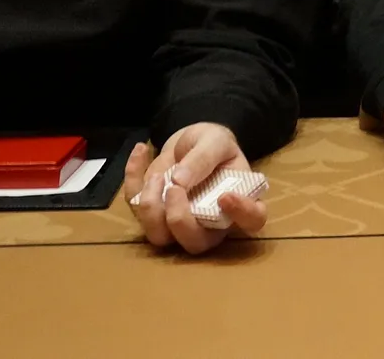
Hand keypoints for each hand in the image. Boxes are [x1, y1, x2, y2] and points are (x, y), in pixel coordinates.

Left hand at [123, 123, 263, 254]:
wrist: (190, 140)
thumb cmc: (212, 143)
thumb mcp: (216, 140)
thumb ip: (204, 157)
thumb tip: (180, 179)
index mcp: (238, 203)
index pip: (252, 221)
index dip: (242, 215)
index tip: (225, 196)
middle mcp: (210, 222)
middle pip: (196, 242)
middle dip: (179, 218)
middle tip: (175, 186)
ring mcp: (178, 224)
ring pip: (159, 236)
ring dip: (150, 206)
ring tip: (157, 174)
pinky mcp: (152, 215)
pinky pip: (133, 208)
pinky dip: (132, 178)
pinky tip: (142, 150)